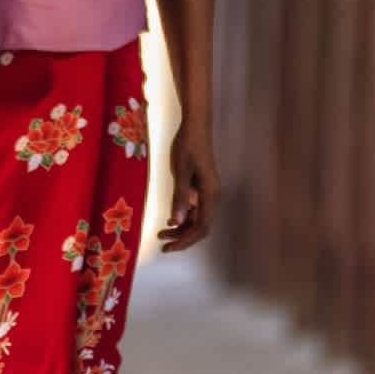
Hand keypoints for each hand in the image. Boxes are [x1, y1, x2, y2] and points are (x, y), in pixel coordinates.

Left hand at [155, 120, 215, 251]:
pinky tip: (170, 219)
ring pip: (198, 219)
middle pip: (201, 226)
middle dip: (183, 238)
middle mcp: (213, 195)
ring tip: (161, 234)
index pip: (202, 226)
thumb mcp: (180, 171)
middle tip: (163, 245)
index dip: (186, 240)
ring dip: (182, 228)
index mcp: (210, 193)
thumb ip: (179, 197)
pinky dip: (184, 217)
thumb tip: (176, 222)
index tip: (169, 247)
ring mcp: (209, 192)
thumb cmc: (187, 145)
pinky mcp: (203, 187)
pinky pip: (196, 209)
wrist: (196, 126)